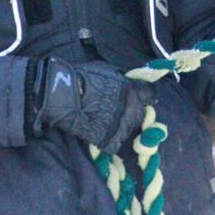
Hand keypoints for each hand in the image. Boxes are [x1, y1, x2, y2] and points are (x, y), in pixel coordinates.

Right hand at [24, 58, 146, 154]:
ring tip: (107, 121)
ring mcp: (120, 125)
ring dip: (122, 125)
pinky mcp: (109, 139)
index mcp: (131, 89)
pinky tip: (101, 133)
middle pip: (140, 113)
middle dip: (133, 112)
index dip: (146, 95)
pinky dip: (110, 140)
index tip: (143, 97)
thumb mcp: (108, 71)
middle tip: (120, 110)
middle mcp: (130, 108)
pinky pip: (115, 143)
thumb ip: (122, 79)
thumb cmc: (83, 78)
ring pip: (129, 129)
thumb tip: (129, 81)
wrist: (64, 95)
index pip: (150, 94)